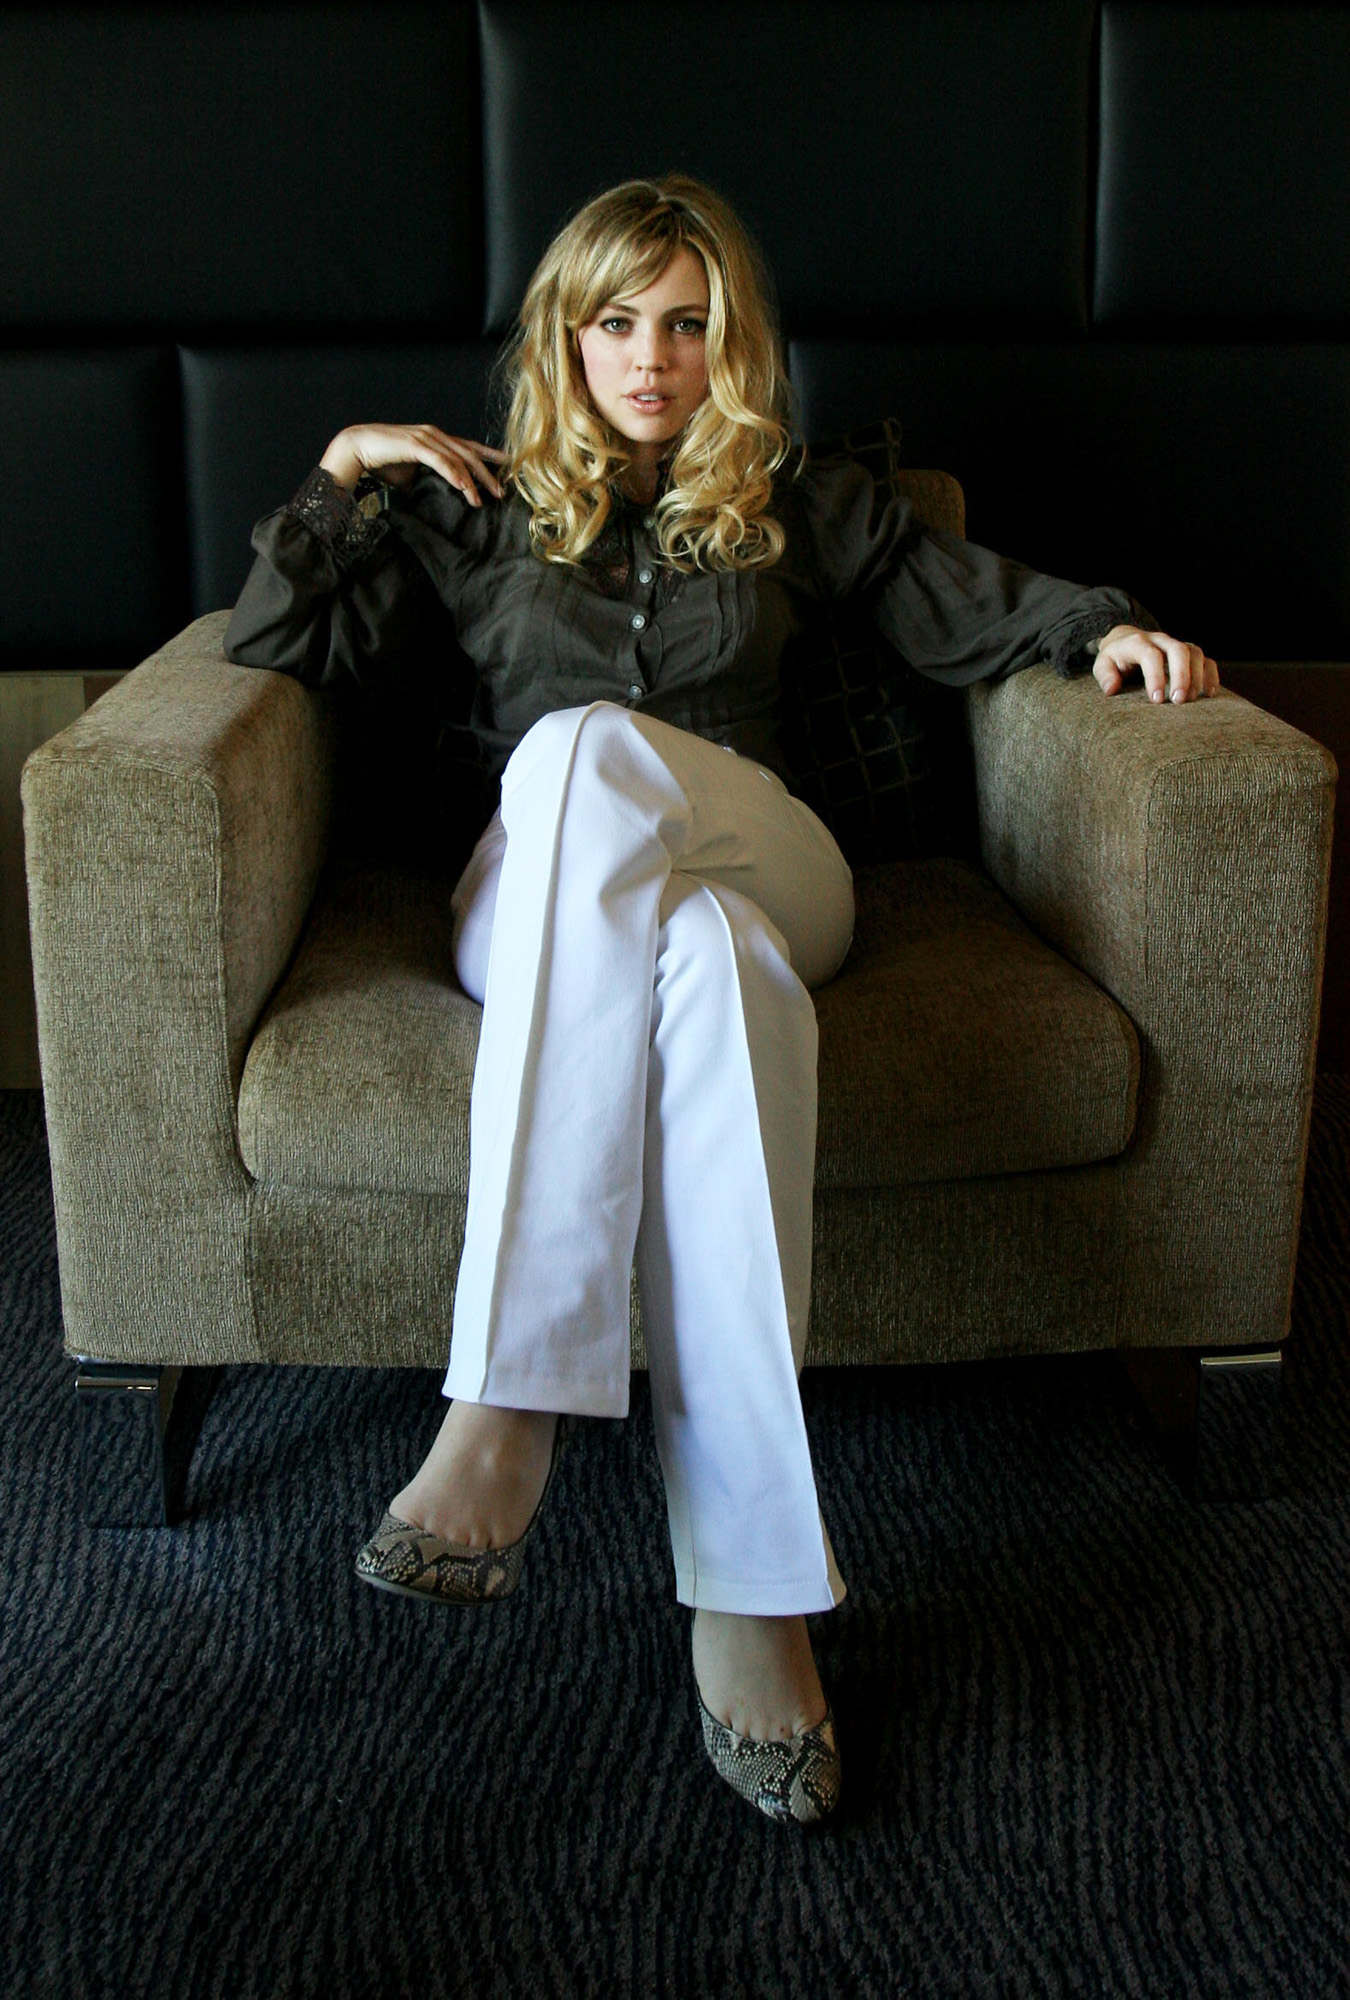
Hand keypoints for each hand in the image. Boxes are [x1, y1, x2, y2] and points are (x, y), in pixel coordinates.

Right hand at [319, 423, 506, 506]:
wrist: (356, 448)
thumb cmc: (382, 461)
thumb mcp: (413, 473)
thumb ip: (430, 479)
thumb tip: (442, 495)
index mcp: (436, 439)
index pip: (468, 446)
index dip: (489, 455)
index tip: (507, 466)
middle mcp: (434, 434)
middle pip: (469, 454)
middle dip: (487, 474)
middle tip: (501, 492)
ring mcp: (425, 438)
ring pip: (457, 459)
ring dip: (471, 481)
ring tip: (481, 500)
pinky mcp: (415, 445)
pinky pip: (441, 461)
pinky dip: (454, 475)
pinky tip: (464, 488)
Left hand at [1092, 625, 1220, 703]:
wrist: (1126, 640)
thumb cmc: (1114, 658)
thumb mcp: (1102, 664)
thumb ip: (1105, 676)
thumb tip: (1112, 689)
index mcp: (1137, 642)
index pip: (1150, 655)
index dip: (1155, 677)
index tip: (1156, 700)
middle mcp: (1160, 640)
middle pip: (1178, 650)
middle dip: (1181, 675)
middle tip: (1179, 701)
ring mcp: (1175, 645)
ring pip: (1194, 653)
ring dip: (1197, 676)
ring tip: (1192, 699)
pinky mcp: (1188, 653)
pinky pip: (1205, 659)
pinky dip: (1210, 674)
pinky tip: (1210, 692)